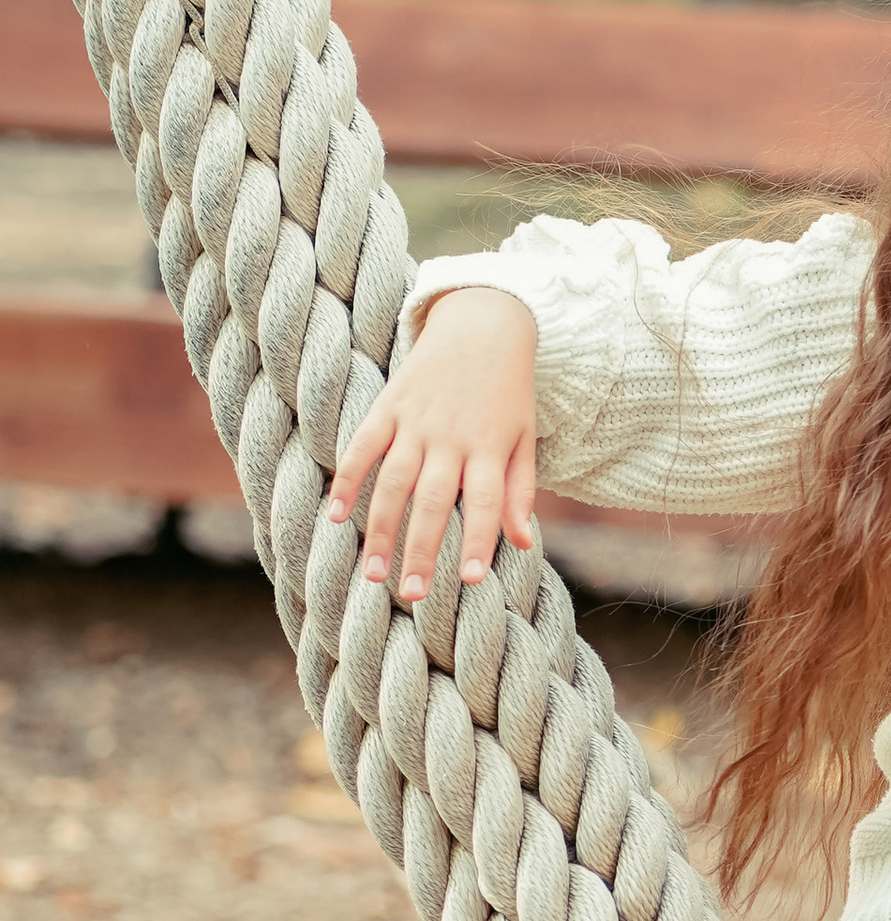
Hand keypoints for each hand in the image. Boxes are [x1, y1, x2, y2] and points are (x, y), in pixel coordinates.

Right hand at [326, 285, 539, 603]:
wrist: (482, 324)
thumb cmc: (508, 391)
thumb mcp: (525, 437)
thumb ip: (520, 490)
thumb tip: (521, 543)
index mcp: (490, 448)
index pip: (486, 503)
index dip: (478, 541)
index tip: (470, 580)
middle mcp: (451, 437)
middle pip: (434, 502)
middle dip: (422, 550)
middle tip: (412, 596)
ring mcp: (416, 422)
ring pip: (394, 483)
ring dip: (381, 530)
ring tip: (373, 574)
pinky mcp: (389, 405)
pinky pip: (363, 447)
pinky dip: (347, 480)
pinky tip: (335, 517)